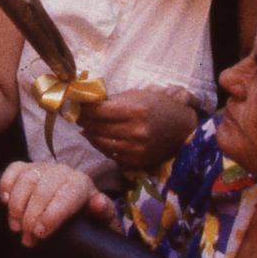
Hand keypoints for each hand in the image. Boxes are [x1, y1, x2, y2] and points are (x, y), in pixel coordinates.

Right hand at [0, 160, 113, 246]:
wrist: (78, 208)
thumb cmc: (88, 218)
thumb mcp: (101, 220)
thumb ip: (104, 213)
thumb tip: (98, 202)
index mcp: (82, 184)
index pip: (66, 195)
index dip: (51, 214)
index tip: (41, 234)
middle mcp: (63, 171)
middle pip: (43, 189)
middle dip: (31, 217)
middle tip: (28, 239)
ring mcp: (44, 167)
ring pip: (27, 179)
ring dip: (17, 205)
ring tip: (16, 227)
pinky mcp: (28, 167)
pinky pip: (14, 169)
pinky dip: (6, 183)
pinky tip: (4, 202)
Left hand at [76, 86, 198, 172]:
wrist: (181, 128)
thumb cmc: (158, 106)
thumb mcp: (137, 95)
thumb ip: (112, 100)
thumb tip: (87, 102)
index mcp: (135, 111)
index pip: (98, 110)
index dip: (83, 107)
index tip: (74, 102)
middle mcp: (135, 132)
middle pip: (97, 127)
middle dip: (83, 119)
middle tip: (74, 113)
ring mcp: (136, 149)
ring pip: (100, 142)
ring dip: (89, 133)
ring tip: (83, 125)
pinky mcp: (137, 161)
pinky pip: (110, 153)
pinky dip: (100, 145)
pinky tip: (96, 137)